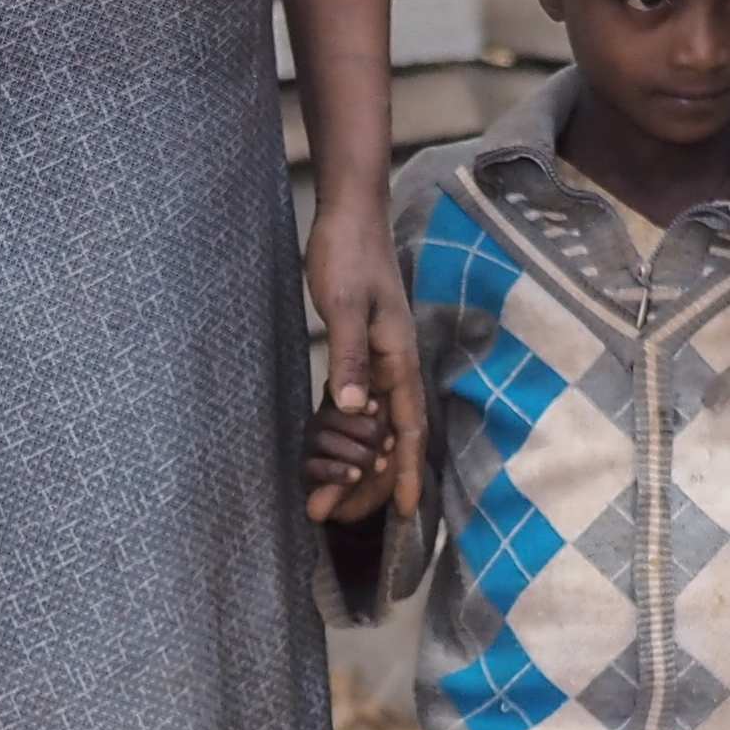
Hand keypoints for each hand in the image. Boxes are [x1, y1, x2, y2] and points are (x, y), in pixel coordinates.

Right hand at [301, 395, 393, 511]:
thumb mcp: (387, 437)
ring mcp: (311, 446)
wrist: (368, 497)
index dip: (355, 401)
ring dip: (355, 452)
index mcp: (339, 405)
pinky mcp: (306, 471)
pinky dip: (338, 471)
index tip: (376, 408)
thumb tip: (376, 405)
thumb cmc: (381, 458)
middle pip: (328, 415)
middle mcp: (320, 421)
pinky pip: (314, 467)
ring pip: (322, 440)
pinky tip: (356, 475)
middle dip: (362, 429)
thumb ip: (380, 420)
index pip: (337, 394)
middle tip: (388, 443)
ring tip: (379, 463)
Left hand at [302, 196, 419, 530]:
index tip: (405, 514)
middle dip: (367, 483)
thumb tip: (356, 408)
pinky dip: (344, 434)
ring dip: (351, 464)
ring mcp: (378, 359)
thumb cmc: (349, 254)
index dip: (406, 472)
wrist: (349, 214)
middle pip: (389, 438)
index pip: (408, 428)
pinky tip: (327, 451)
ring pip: (371, 426)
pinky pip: (357, 405)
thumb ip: (349, 355)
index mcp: (398, 358)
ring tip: (322, 497)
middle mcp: (393, 366)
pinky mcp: (360, 350)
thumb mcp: (345, 304)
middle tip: (330, 516)